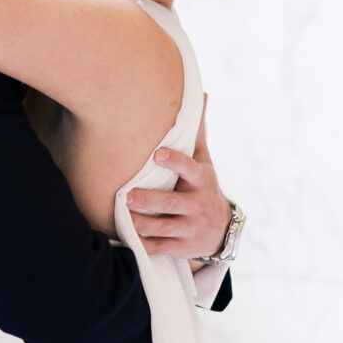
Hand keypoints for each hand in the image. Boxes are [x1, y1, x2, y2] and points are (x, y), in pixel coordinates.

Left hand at [125, 99, 232, 260]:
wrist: (222, 232)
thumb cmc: (204, 188)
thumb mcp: (205, 162)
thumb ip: (197, 133)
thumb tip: (200, 95)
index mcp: (202, 181)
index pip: (189, 169)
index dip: (174, 162)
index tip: (156, 153)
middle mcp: (197, 206)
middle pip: (171, 204)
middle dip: (149, 201)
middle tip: (127, 195)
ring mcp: (189, 229)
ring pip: (162, 229)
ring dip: (140, 224)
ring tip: (121, 216)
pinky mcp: (181, 248)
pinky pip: (158, 248)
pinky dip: (140, 246)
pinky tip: (123, 239)